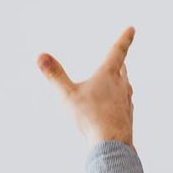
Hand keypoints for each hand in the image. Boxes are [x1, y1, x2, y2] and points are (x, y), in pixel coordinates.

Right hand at [37, 27, 136, 146]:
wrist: (112, 144)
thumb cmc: (90, 117)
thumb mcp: (67, 95)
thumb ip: (54, 75)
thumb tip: (40, 56)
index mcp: (108, 75)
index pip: (118, 51)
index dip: (125, 38)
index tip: (132, 28)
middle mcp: (121, 85)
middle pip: (122, 69)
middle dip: (119, 62)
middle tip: (120, 58)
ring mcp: (126, 101)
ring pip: (125, 86)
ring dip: (119, 82)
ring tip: (115, 82)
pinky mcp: (127, 115)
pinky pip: (123, 103)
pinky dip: (118, 100)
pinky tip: (112, 109)